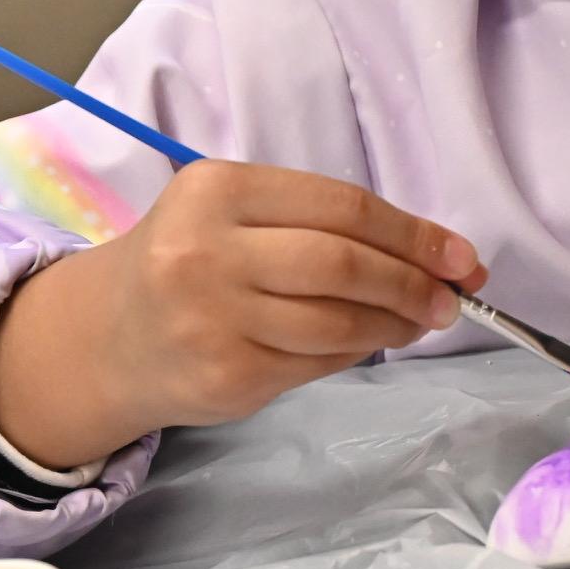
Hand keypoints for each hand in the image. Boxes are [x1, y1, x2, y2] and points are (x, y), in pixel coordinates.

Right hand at [0, 163, 482, 467]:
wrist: (108, 338)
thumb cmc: (194, 262)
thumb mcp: (240, 217)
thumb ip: (328, 225)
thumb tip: (445, 257)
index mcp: (217, 191)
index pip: (341, 207)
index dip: (413, 233)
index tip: (460, 255)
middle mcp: (204, 252)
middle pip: (341, 264)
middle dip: (412, 283)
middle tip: (451, 298)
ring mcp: (209, 320)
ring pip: (335, 322)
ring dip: (394, 325)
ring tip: (419, 321)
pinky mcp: (222, 378)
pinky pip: (315, 363)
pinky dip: (355, 352)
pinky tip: (366, 342)